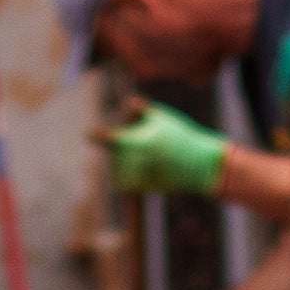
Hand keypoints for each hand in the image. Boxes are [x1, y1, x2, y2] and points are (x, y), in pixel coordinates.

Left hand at [99, 104, 230, 202]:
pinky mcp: (147, 187)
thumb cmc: (182, 138)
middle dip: (118, 148)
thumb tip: (127, 102)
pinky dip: (124, 178)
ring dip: (119, 164)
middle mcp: (141, 159)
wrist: (201, 166)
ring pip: (118, 171)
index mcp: (143, 141)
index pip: (114, 138)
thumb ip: (142, 112)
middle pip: (115, 155)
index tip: (88, 134)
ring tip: (132, 158)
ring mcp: (144, 175)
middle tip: (132, 143)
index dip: (99, 136)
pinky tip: (128, 173)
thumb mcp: (163, 119)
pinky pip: (125, 184)